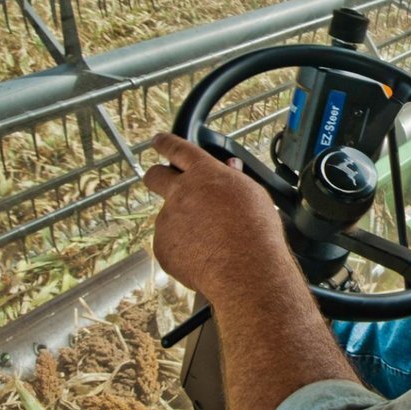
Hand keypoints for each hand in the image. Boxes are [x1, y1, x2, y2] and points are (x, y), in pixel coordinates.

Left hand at [143, 132, 284, 301]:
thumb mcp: (252, 193)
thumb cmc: (255, 230)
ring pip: (168, 215)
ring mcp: (167, 220)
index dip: (165, 142)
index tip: (159, 140)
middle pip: (155, 176)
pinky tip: (204, 255)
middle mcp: (180, 192)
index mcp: (204, 173)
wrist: (245, 268)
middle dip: (157, 176)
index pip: (177, 148)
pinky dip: (183, 248)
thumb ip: (234, 178)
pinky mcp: (162, 247)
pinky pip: (169, 243)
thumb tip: (229, 168)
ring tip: (210, 239)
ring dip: (182, 222)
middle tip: (166, 183)